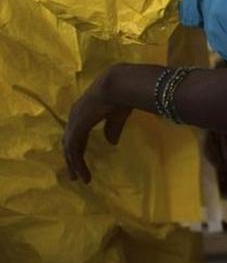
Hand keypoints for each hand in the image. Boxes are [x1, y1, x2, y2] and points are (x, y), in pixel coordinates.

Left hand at [63, 68, 129, 182]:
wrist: (118, 84)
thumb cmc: (121, 95)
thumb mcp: (118, 115)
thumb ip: (113, 128)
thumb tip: (112, 142)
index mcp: (84, 110)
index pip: (76, 132)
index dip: (78, 146)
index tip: (80, 159)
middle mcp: (75, 116)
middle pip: (69, 141)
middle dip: (71, 158)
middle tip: (74, 175)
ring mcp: (75, 121)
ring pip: (70, 148)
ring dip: (73, 164)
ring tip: (78, 179)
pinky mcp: (78, 127)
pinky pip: (74, 150)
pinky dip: (77, 163)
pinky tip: (82, 173)